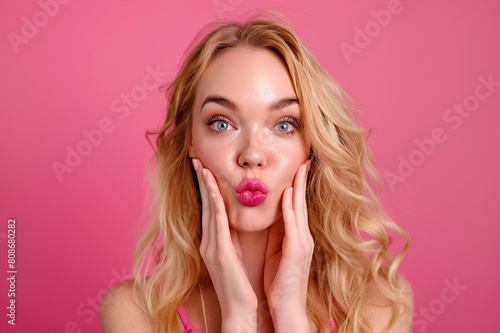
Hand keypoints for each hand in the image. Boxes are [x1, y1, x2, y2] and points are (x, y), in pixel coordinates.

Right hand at [192, 159, 257, 329]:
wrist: (238, 310)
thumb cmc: (238, 284)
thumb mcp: (232, 255)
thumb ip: (229, 237)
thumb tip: (230, 220)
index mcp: (212, 242)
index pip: (208, 209)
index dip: (205, 188)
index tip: (204, 169)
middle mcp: (208, 242)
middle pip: (204, 205)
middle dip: (201, 181)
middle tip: (197, 159)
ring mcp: (211, 247)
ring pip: (209, 211)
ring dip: (205, 187)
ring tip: (201, 167)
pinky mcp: (220, 253)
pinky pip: (217, 224)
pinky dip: (214, 206)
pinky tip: (213, 191)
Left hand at [263, 161, 312, 329]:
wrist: (286, 307)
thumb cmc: (280, 281)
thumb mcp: (279, 253)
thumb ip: (279, 234)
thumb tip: (274, 217)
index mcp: (297, 237)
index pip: (297, 206)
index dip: (297, 186)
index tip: (297, 169)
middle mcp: (303, 237)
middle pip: (302, 202)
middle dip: (302, 180)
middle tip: (304, 160)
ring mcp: (302, 243)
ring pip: (299, 209)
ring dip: (297, 187)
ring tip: (299, 168)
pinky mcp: (296, 251)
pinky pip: (292, 225)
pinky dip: (289, 209)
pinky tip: (286, 194)